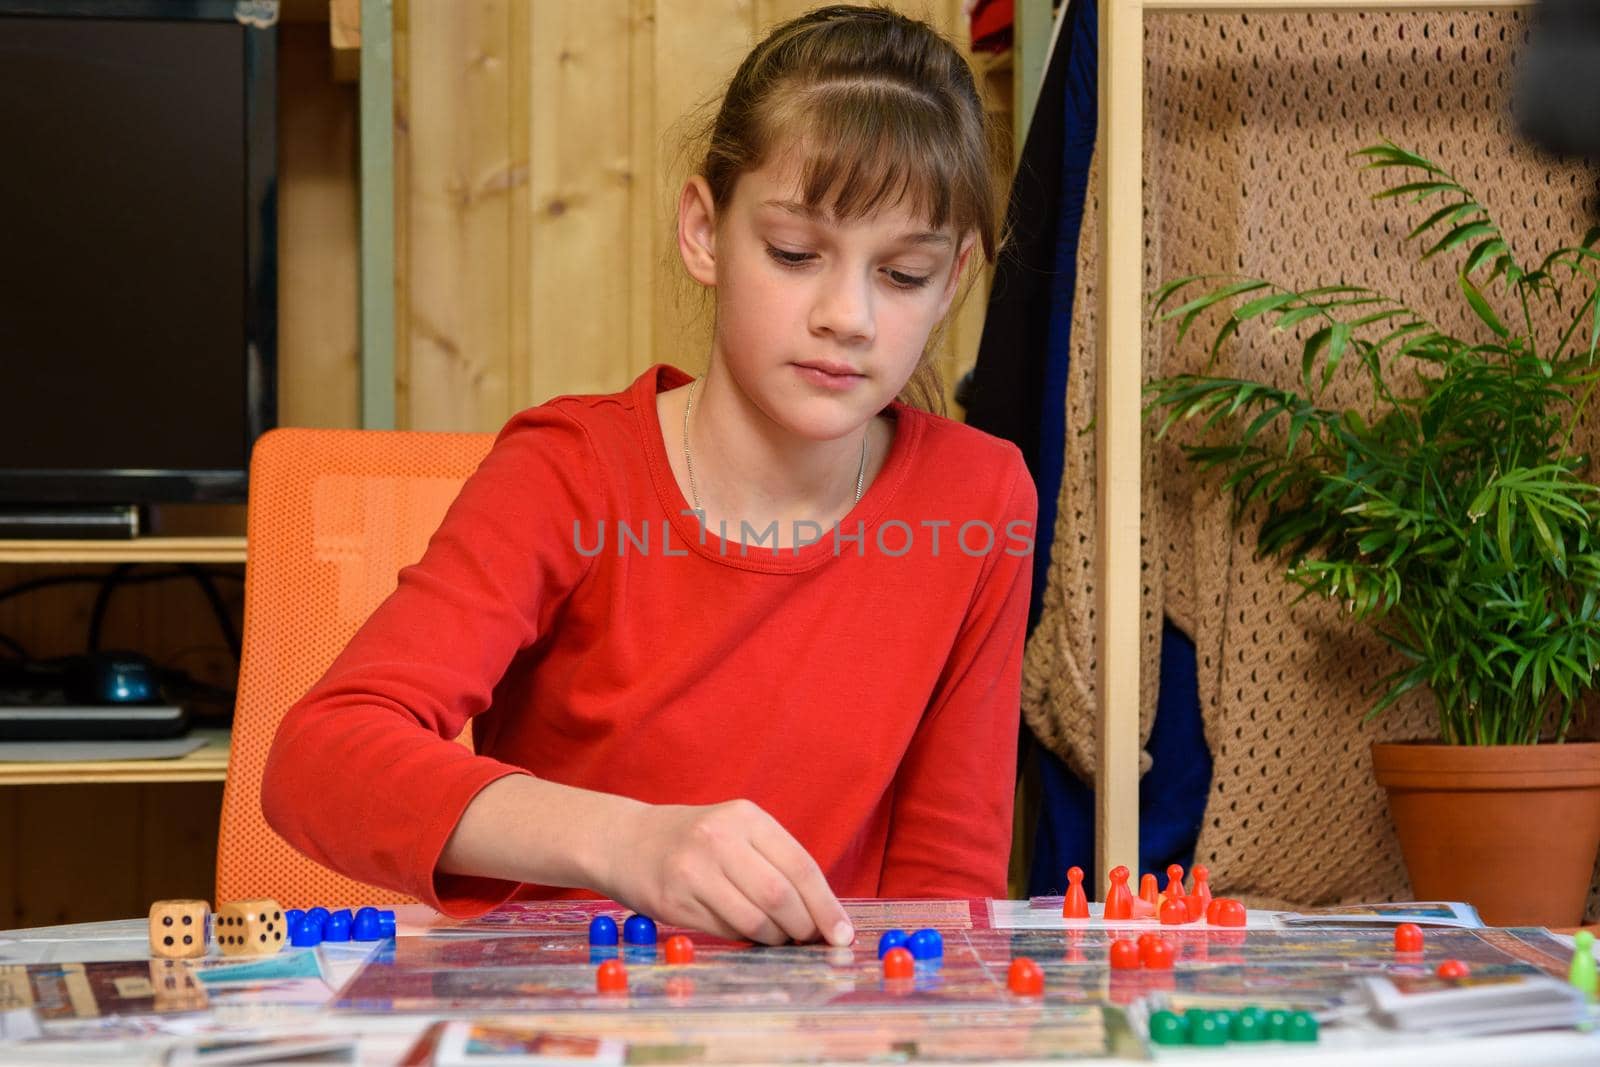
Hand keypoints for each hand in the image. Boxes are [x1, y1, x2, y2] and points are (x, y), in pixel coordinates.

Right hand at [597, 798, 853, 946]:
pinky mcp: (673, 899)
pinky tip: (742, 930)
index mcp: (746, 817)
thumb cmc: (696, 841)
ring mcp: (693, 869)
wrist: (626, 841)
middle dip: (803, 926)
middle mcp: (720, 837)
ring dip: (773, 937)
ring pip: (754, 918)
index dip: (826, 906)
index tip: (842, 934)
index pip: (801, 866)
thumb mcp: (737, 832)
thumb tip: (824, 914)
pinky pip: (724, 930)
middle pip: (780, 896)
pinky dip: (743, 937)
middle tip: (808, 940)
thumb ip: (777, 863)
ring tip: (775, 936)